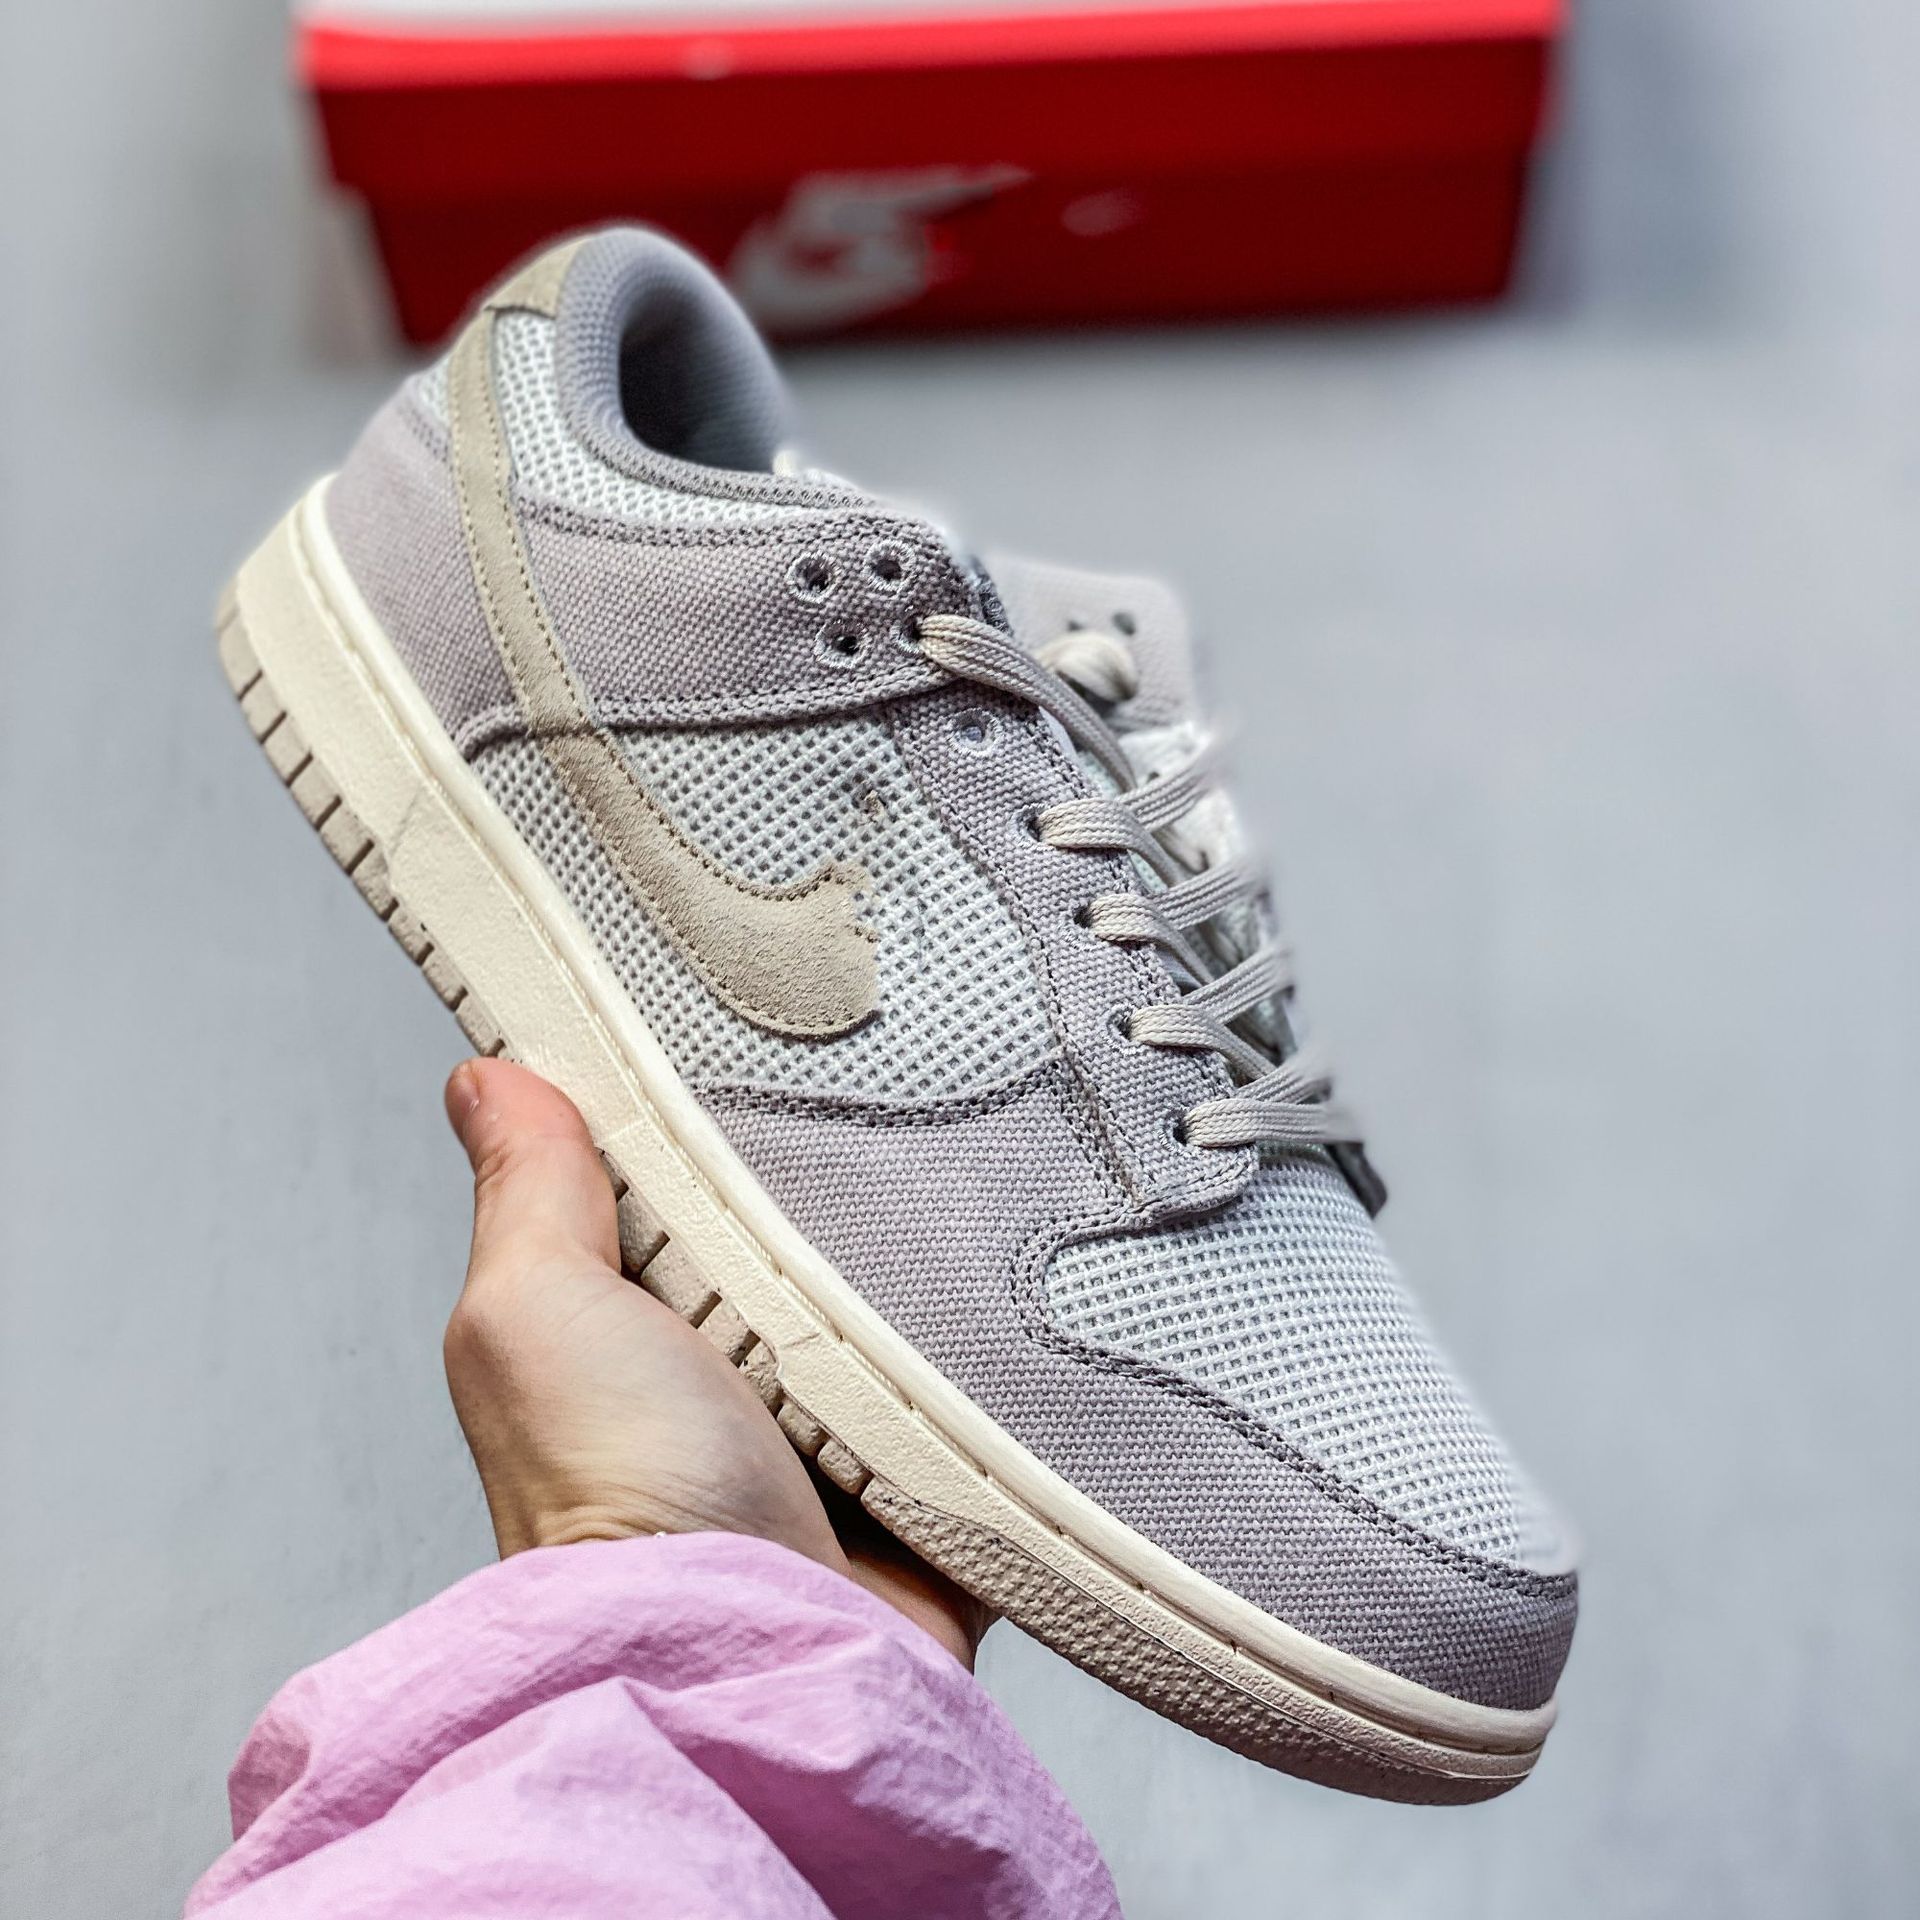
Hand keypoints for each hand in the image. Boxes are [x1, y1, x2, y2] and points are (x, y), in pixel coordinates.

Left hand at [442, 1057, 985, 1667]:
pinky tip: (1024, 1287)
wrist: (753, 1657)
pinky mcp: (924, 1476)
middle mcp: (736, 1370)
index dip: (720, 1106)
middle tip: (905, 1096)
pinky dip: (1000, 1350)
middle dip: (853, 1175)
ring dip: (936, 1260)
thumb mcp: (539, 1313)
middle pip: (809, 1228)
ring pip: (904, 1298)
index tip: (772, 1026)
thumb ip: (530, 1195)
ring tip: (980, 1176)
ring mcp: (836, 1426)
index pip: (688, 1177)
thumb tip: (488, 1080)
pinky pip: (981, 1384)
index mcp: (641, 1320)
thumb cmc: (616, 1501)